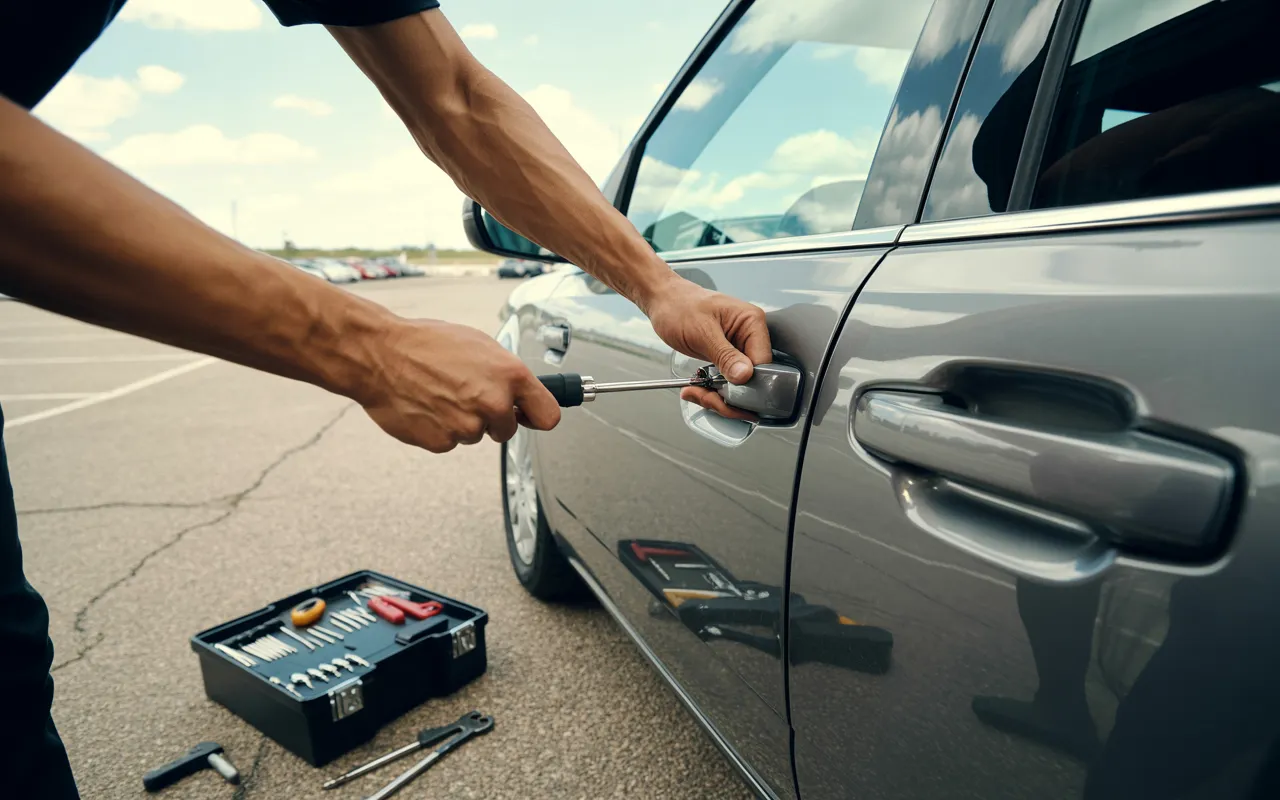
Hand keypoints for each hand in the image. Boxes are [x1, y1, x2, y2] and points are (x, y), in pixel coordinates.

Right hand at [356, 319, 560, 451]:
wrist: (379, 355)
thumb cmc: (425, 344)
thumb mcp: (479, 345)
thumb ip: (505, 374)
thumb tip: (521, 394)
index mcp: (510, 375)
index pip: (548, 415)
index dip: (536, 416)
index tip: (530, 416)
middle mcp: (494, 402)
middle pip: (507, 429)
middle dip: (491, 417)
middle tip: (465, 395)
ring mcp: (468, 426)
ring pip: (475, 434)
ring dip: (461, 421)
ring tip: (439, 393)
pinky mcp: (443, 442)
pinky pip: (450, 442)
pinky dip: (439, 429)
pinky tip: (426, 406)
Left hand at [642, 276, 771, 420]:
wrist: (663, 301)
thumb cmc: (679, 306)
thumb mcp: (702, 332)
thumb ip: (725, 355)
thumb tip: (745, 375)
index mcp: (752, 322)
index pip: (763, 363)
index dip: (747, 383)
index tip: (727, 393)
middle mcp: (750, 335)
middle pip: (752, 378)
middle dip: (729, 393)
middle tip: (705, 396)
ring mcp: (739, 348)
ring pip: (739, 384)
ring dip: (718, 395)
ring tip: (695, 391)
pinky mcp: (727, 357)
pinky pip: (727, 381)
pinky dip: (712, 389)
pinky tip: (696, 388)